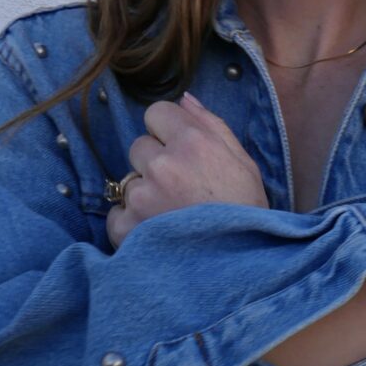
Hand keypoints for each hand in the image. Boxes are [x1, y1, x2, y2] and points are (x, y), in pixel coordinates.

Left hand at [106, 91, 268, 248]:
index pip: (155, 113)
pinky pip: (116, 215)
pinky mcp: (128, 228)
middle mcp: (163, 164)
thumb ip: (212, 124)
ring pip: (128, 183)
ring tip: (171, 218)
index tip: (180, 153)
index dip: (167, 132)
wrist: (244, 267)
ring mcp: (143, 196)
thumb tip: (184, 98)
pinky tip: (157, 236)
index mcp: (193, 141)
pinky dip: (131, 226)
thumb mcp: (243, 163)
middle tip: (179, 191)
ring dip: (144, 196)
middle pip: (138, 147)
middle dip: (154, 165)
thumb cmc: (248, 214)